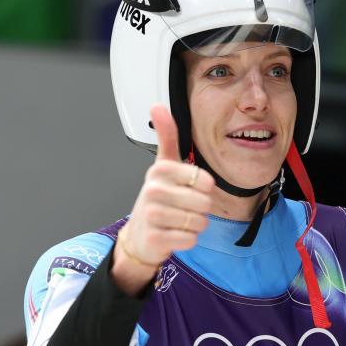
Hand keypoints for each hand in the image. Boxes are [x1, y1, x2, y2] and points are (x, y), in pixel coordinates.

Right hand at [115, 104, 215, 270]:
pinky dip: (187, 240)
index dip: (204, 190)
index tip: (189, 190)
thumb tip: (157, 106)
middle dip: (200, 210)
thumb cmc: (157, 199)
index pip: (205, 181)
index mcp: (160, 170)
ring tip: (179, 222)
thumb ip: (166, 137)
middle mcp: (153, 190)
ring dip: (194, 225)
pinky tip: (174, 235)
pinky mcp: (155, 238)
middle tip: (183, 209)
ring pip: (198, 222)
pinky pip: (189, 239)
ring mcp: (152, 215)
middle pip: (204, 203)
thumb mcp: (163, 165)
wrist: (140, 236)